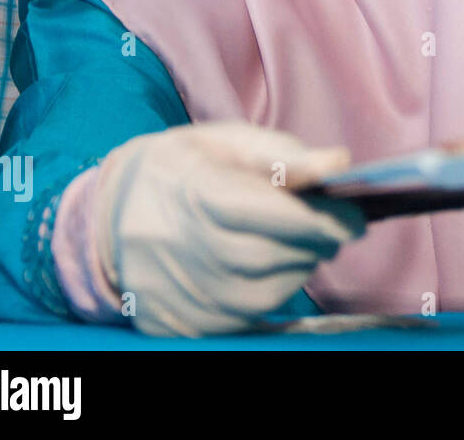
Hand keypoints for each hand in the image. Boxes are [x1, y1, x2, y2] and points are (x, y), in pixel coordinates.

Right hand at [93, 120, 366, 336]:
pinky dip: (269, 293)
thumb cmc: (179, 169)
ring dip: (298, 269)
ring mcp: (177, 291)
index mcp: (194, 192)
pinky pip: (244, 317)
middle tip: (335, 228)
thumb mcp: (224, 141)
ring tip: (299, 243)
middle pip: (272, 256)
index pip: (270, 214)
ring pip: (265, 293)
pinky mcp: (179, 323)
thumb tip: (338, 162)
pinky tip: (268, 267)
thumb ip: (283, 152)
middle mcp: (182, 247)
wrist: (106, 216)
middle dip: (316, 243)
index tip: (356, 218)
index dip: (320, 219)